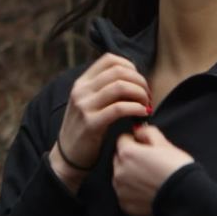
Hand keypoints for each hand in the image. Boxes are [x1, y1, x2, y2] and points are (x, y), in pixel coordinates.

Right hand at [49, 54, 150, 190]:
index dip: (130, 66)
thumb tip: (132, 78)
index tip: (139, 81)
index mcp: (82, 82)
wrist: (68, 155)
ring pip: (120, 87)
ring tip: (146, 104)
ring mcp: (84, 106)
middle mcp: (81, 90)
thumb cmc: (85, 128)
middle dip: (140, 81)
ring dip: (140, 94)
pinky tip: (143, 113)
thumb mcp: (88, 102)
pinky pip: (119, 108)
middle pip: (118, 72)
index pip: (110, 59)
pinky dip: (136, 108)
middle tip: (148, 95)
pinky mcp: (91, 123)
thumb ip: (104, 88)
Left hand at [113, 124, 193, 215]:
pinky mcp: (126, 204)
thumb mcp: (164, 143)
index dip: (135, 141)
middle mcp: (119, 171)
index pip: (123, 139)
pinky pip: (125, 194)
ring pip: (121, 176)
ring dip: (130, 175)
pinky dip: (133, 192)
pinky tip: (148, 190)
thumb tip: (138, 131)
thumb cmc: (177, 168)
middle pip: (119, 158)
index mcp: (127, 153)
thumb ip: (147, 132)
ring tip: (150, 178)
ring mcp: (121, 190)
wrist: (187, 195)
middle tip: (150, 163)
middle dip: (130, 158)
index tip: (145, 147)